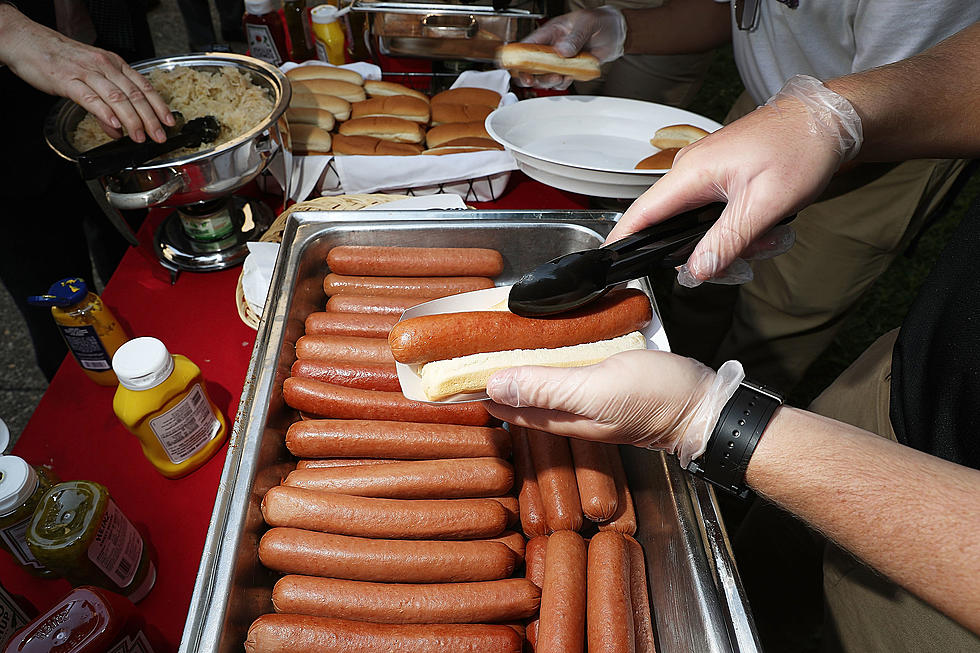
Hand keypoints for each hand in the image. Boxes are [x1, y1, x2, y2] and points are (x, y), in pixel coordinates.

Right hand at [0, 4, 174, 142]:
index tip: (170, 123)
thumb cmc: (61, 59)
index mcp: (114, 64)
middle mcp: (105, 66)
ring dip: (131, 120)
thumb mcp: (91, 77)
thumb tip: (120, 129)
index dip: (159, 106)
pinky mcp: (68, 80)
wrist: (28, 42)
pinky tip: (115, 126)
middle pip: (135, 94)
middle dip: (150, 119)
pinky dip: (105, 113)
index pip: (144, 86)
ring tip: (139, 137)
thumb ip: (107, 103)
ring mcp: (87, 72)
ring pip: (117, 97)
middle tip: (159, 136)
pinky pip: (91, 98)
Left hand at [485, 350, 743, 465]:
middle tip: (461, 343)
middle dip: (486, 372)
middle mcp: (565, 410)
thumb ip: (546, 388)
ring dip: (514, 361)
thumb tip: (495, 383)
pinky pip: (562, 368)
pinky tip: (545, 339)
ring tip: (492, 336)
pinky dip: (545, 355)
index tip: (444, 367)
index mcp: (558, 416)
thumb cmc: (656, 400)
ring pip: (537, 378)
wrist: (705, 406)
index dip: (472, 386)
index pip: (500, 402)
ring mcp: (584, 396)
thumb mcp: (596, 389)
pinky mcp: (602, 380)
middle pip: (514, 390)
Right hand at [512, 7, 625, 89]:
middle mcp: (552, 49)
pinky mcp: (570, 71)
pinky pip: (561, 82)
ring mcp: (560, 61)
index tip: (515, 67)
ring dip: (548, 81)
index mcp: (550, 33)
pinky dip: (564, 83)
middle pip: (531, 66)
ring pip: (545, 77)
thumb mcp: (587, 24)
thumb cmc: (600, 21)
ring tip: (559, 76)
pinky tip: (570, 77)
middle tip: (533, 80)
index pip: (528, 46)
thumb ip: (574, 37)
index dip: (518, 57)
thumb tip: (562, 51)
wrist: (616, 33)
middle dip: (530, 76)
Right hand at [608, 75, 862, 285]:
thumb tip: (695, 272)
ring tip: (768, 234)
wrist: (827, 119)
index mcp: (692, 172)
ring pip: (695, 222)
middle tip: (749, 252)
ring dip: (728, 238)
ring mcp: (703, 170)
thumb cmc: (800, 150)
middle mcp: (689, 169)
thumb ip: (727, 240)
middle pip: (671, 225)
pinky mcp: (718, 174)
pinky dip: (735, 226)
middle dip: (703, 249)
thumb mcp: (766, 204)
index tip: (609, 268)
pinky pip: (711, 211)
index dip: (622, 241)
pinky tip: (763, 224)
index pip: (642, 213)